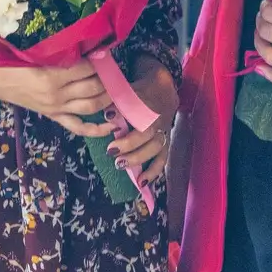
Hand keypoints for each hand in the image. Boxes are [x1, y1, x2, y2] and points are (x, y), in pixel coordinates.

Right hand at [0, 61, 115, 137]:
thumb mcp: (39, 54)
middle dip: (108, 79)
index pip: (85, 69)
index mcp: (52, 76)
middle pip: (92, 88)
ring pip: (90, 107)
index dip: (100, 61)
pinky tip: (113, 125)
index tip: (108, 54)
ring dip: (107, 98)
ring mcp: (56, 109)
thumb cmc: (17, 62)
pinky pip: (78, 127)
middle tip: (117, 70)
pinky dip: (97, 129)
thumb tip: (89, 47)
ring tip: (118, 89)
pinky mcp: (54, 117)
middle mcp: (57, 95)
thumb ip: (62, 53)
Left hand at [107, 61, 178, 188]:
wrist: (164, 90)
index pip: (137, 107)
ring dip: (138, 157)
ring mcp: (164, 131)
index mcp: (148, 102)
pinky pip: (163, 158)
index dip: (123, 112)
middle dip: (129, 142)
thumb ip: (118, 99)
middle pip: (147, 132)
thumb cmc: (140, 90)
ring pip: (155, 146)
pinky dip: (153, 172)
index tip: (107, 116)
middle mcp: (158, 118)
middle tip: (111, 150)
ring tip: (120, 165)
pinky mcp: (166, 142)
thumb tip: (105, 111)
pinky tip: (141, 183)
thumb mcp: (129, 88)